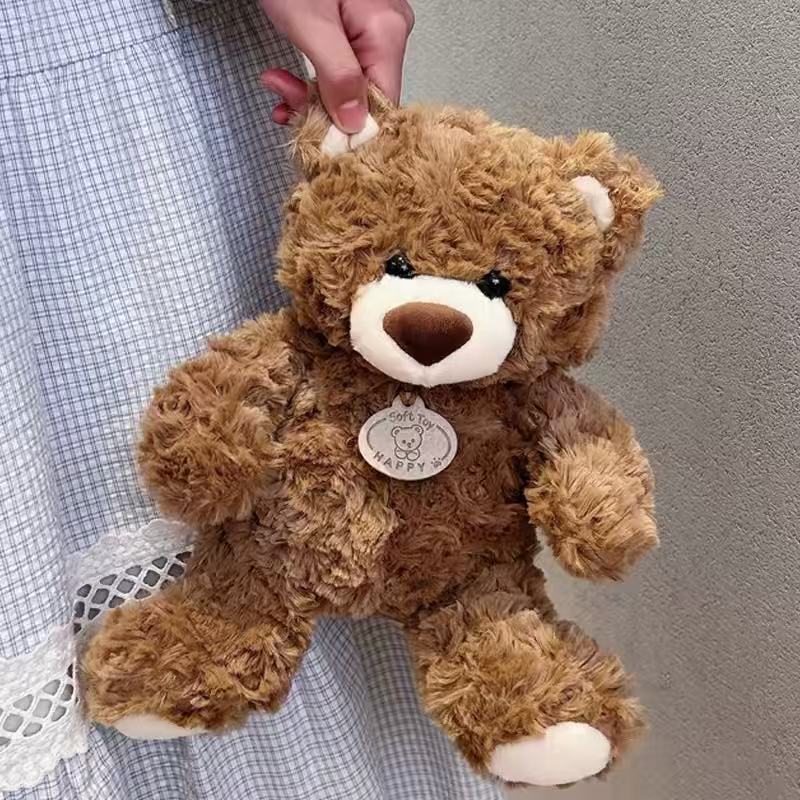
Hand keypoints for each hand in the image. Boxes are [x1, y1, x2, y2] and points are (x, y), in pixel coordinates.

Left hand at [260, 0, 413, 131]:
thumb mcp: (308, 25)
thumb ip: (335, 77)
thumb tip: (355, 123)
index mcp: (386, 31)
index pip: (383, 105)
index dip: (351, 129)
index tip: (320, 140)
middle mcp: (387, 31)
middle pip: (364, 97)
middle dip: (320, 108)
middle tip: (284, 104)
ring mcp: (373, 29)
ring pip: (349, 86)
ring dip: (310, 96)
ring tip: (278, 88)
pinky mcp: (354, 28)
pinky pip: (342, 68)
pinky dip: (313, 79)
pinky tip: (290, 82)